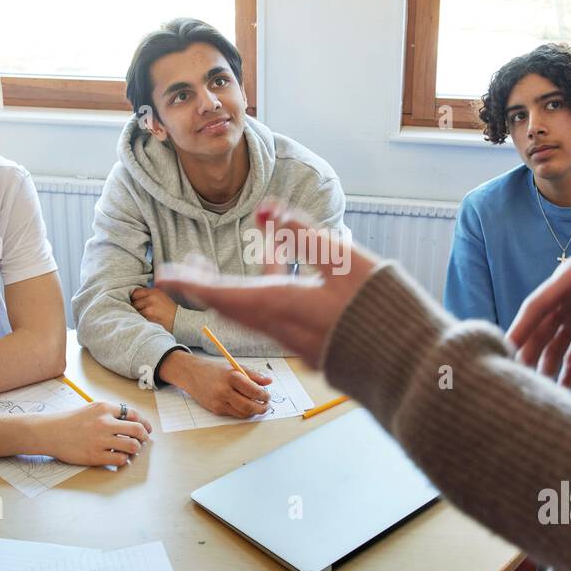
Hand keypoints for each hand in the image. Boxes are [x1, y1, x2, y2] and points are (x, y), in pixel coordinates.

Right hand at [26, 401, 152, 466]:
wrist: (49, 432)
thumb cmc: (70, 421)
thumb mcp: (91, 409)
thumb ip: (110, 413)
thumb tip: (132, 421)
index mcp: (104, 408)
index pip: (134, 414)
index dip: (144, 423)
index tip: (147, 429)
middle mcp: (104, 422)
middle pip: (137, 430)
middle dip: (143, 437)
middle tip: (142, 441)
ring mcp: (100, 440)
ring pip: (132, 446)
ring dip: (135, 449)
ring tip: (131, 450)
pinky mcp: (95, 456)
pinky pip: (120, 459)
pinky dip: (124, 460)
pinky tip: (120, 458)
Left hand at [131, 286, 177, 332]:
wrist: (179, 321)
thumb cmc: (169, 310)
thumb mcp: (161, 296)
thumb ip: (149, 295)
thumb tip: (134, 296)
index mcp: (154, 291)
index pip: (135, 292)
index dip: (134, 298)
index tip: (136, 302)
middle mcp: (151, 298)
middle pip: (134, 302)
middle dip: (135, 307)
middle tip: (142, 311)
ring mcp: (149, 308)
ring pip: (135, 311)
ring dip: (137, 314)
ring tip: (145, 317)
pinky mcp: (149, 318)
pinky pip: (139, 318)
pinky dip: (140, 320)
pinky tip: (147, 320)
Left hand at [156, 204, 378, 367]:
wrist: (408, 362)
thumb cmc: (378, 306)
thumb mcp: (342, 258)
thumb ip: (302, 232)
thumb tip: (268, 208)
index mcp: (280, 307)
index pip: (221, 294)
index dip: (190, 284)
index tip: (163, 276)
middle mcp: (281, 331)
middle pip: (234, 305)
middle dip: (212, 282)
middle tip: (195, 264)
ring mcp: (298, 345)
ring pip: (260, 309)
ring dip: (251, 279)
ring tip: (265, 239)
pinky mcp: (315, 351)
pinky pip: (282, 318)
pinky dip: (275, 292)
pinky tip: (293, 270)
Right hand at [159, 351, 272, 417]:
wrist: (192, 374)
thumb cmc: (215, 370)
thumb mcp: (235, 367)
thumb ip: (253, 375)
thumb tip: (269, 382)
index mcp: (231, 377)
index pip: (253, 390)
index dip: (264, 395)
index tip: (268, 395)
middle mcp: (224, 390)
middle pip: (249, 406)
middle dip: (261, 407)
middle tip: (267, 405)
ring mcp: (219, 401)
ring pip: (243, 413)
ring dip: (253, 411)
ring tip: (258, 406)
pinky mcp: (216, 409)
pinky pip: (234, 414)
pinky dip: (243, 411)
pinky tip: (246, 406)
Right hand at [507, 231, 570, 387]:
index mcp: (569, 278)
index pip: (536, 306)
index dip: (519, 328)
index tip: (504, 349)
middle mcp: (568, 299)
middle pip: (540, 330)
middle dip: (527, 356)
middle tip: (517, 382)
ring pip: (554, 346)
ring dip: (546, 368)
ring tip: (540, 394)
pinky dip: (570, 372)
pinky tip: (563, 393)